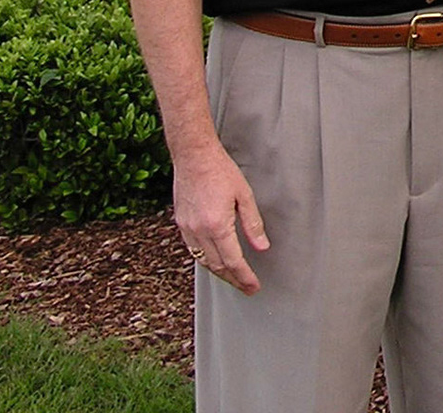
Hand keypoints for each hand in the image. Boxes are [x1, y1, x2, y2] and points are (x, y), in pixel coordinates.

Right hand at [172, 141, 269, 294]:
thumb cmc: (220, 170)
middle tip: (246, 287)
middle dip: (233, 280)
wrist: (194, 156)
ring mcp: (187, 228)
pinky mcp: (181, 223)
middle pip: (217, 266)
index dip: (244, 277)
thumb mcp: (244, 195)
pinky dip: (206, 259)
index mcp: (217, 225)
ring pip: (203, 261)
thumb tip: (261, 247)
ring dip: (219, 272)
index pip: (233, 261)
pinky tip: (215, 259)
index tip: (253, 286)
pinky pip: (193, 249)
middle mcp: (199, 231)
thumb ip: (253, 224)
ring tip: (233, 278)